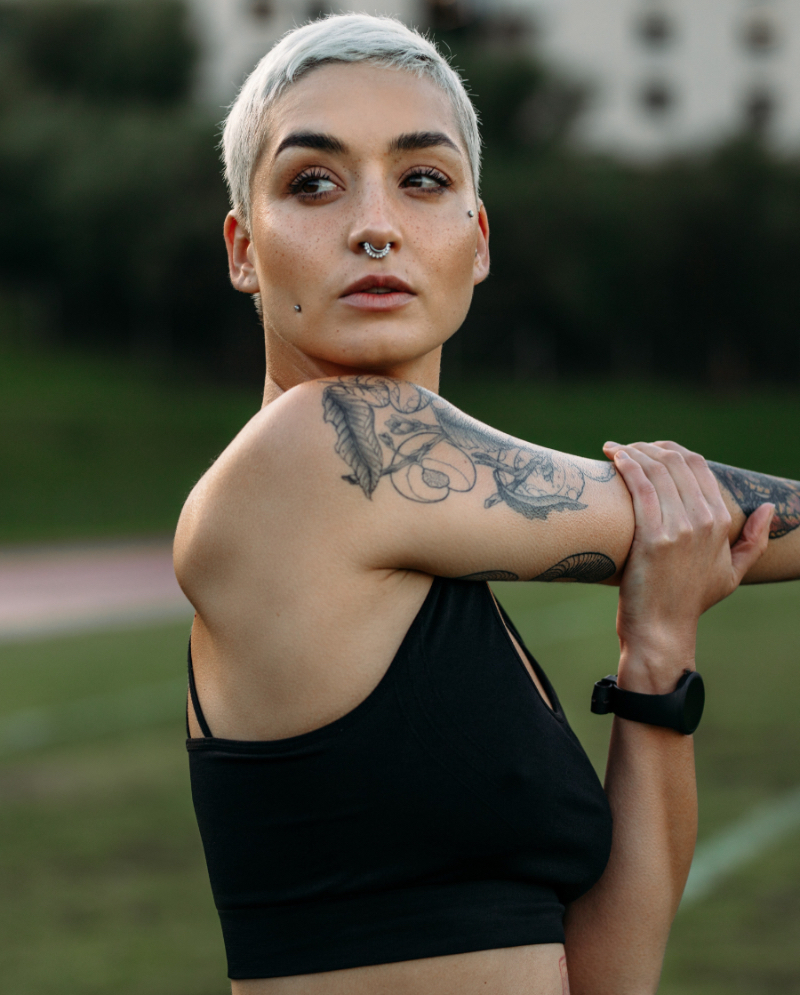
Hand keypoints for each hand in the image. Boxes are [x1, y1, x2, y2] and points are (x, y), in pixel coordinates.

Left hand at [603, 440, 772, 691]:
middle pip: (676, 462)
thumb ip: (754, 540)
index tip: (649, 450)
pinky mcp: (652, 537)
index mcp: (721, 522)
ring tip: (615, 449)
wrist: (662, 630)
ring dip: (633, 451)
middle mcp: (704, 520)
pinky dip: (625, 466)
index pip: (698, 466)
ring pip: (657, 470)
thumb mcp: (732, 573)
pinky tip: (613, 456)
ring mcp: (679, 528)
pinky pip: (640, 487)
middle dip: (649, 447)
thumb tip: (769, 508)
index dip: (672, 450)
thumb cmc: (690, 601)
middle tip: (628, 448)